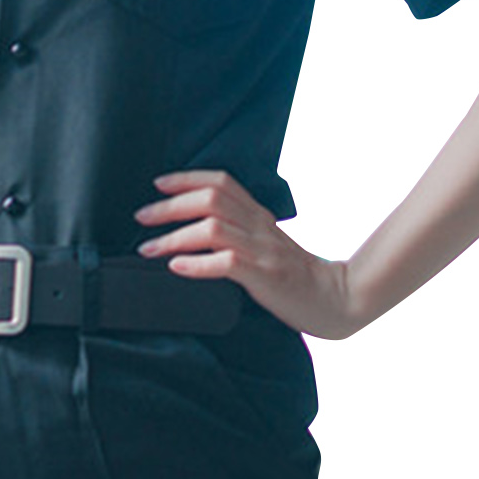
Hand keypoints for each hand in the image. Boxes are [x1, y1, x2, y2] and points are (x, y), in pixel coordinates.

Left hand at [133, 170, 359, 340]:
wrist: (336, 299)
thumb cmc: (297, 276)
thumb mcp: (269, 244)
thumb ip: (242, 233)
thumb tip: (197, 231)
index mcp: (260, 216)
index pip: (222, 182)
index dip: (188, 178)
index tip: (158, 184)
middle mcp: (260, 226)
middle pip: (211, 199)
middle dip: (170, 206)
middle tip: (142, 216)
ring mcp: (263, 251)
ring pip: (213, 228)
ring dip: (175, 236)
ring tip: (149, 248)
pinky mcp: (266, 276)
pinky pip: (226, 264)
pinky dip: (197, 264)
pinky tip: (176, 267)